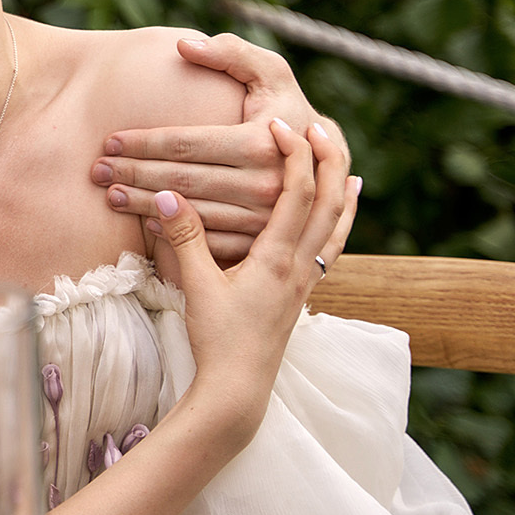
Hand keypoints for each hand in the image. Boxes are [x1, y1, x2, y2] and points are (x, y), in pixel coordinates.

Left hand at [94, 33, 354, 265]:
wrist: (327, 161)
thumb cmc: (288, 109)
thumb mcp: (271, 73)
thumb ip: (231, 53)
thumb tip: (184, 46)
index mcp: (261, 142)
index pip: (185, 144)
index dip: (143, 143)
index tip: (109, 141)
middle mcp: (265, 184)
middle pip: (181, 180)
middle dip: (133, 175)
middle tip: (97, 172)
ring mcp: (263, 219)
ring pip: (190, 214)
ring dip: (144, 206)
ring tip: (110, 196)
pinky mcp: (261, 243)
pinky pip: (209, 242)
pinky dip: (174, 235)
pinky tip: (146, 225)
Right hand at [145, 118, 352, 428]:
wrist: (238, 390)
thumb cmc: (217, 341)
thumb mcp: (195, 286)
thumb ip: (184, 239)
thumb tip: (166, 195)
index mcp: (277, 259)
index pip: (298, 194)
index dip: (295, 154)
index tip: (283, 124)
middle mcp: (300, 267)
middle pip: (330, 204)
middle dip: (328, 162)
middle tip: (322, 128)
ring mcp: (305, 283)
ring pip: (338, 228)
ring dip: (342, 193)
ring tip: (347, 167)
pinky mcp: (302, 296)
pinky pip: (332, 251)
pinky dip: (340, 227)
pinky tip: (339, 221)